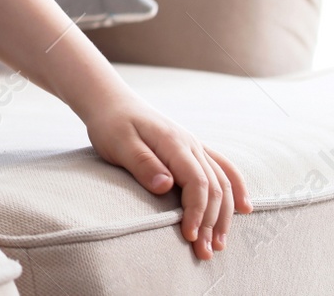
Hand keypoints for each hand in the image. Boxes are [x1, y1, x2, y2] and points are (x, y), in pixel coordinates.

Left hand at [83, 91, 251, 259]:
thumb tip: (166, 186)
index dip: (197, 212)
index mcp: (173, 143)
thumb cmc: (111, 124)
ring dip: (224, 215)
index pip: (197, 182)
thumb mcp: (118, 143)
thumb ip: (142, 164)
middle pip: (214, 188)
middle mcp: (191, 144)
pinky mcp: (194, 150)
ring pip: (222, 182)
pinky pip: (224, 169)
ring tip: (219, 243)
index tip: (189, 236)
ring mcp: (196, 146)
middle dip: (212, 222)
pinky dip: (236, 190)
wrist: (112, 103)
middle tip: (203, 252)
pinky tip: (243, 209)